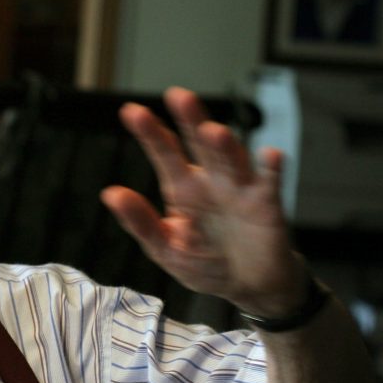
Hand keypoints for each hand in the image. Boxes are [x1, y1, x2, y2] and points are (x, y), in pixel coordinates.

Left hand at [100, 87, 305, 316]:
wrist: (249, 285)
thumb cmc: (207, 263)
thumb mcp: (165, 249)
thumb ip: (140, 222)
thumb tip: (110, 193)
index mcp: (183, 189)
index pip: (164, 154)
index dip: (150, 133)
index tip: (131, 112)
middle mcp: (211, 181)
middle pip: (199, 144)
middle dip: (190, 121)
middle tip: (178, 96)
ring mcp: (239, 189)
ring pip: (231, 159)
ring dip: (224, 145)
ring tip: (212, 132)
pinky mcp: (266, 204)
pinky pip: (270, 183)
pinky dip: (271, 169)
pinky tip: (270, 155)